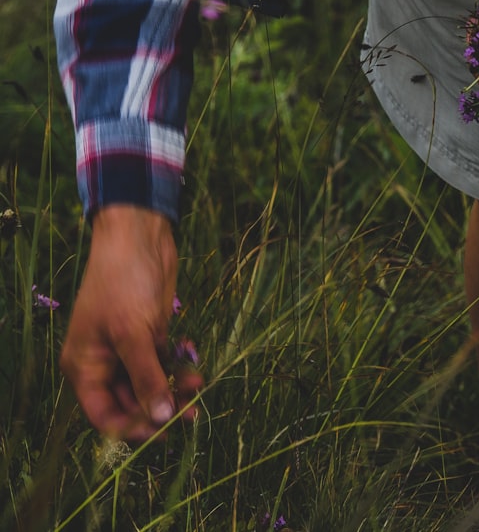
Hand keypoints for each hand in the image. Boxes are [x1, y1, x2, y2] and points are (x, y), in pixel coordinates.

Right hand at [60, 205, 201, 440]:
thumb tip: (160, 417)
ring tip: (200, 386)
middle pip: (131, 401)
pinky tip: (195, 364)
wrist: (139, 238)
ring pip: (152, 383)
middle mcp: (104, 361)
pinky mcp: (151, 333)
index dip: (131, 427)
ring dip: (175, 388)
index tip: (164, 432)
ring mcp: (129, 348)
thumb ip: (147, 378)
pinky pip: (165, 362)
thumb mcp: (133, 334)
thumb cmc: (123, 283)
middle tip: (193, 412)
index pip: (104, 413)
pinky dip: (179, 367)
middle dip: (160, 407)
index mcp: (85, 366)